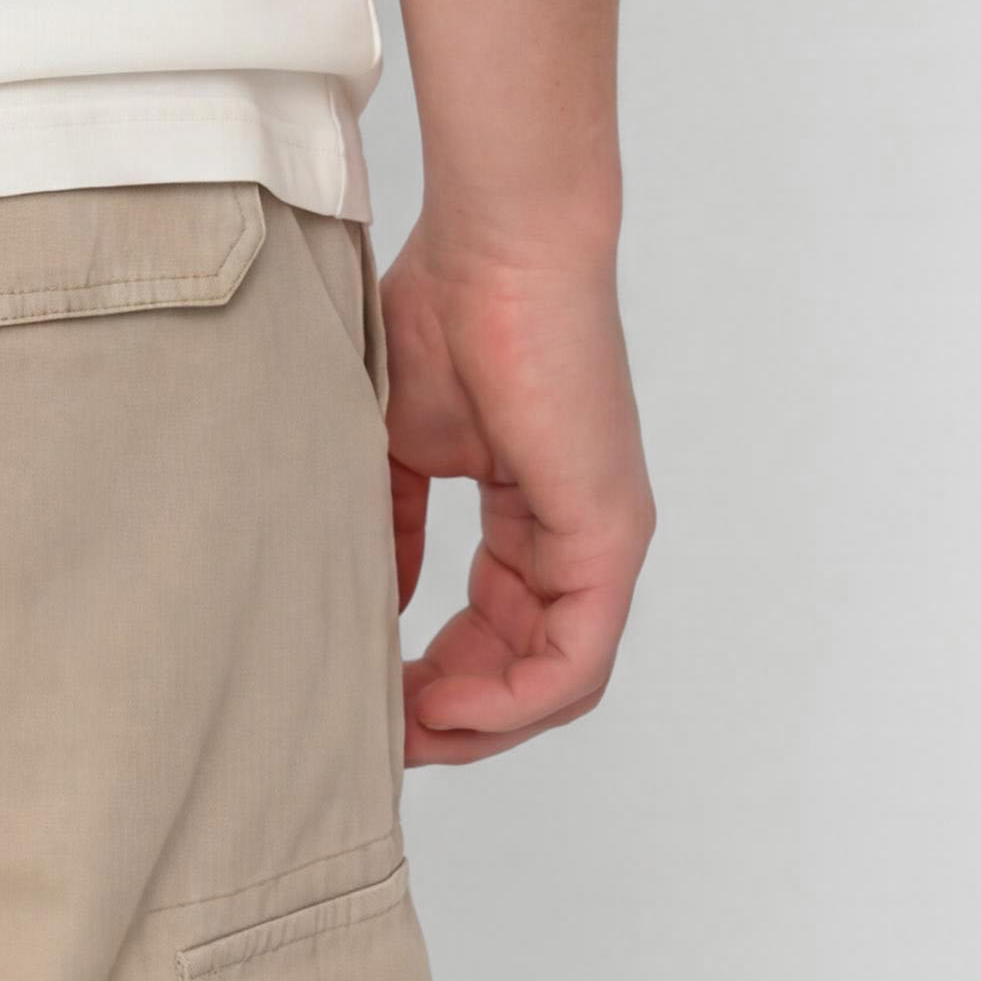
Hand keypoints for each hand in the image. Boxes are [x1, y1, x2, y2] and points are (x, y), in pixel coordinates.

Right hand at [379, 230, 653, 763]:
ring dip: (479, 722)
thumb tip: (378, 600)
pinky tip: (444, 705)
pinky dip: (511, 700)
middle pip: (526, 668)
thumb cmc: (448, 306)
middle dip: (452, 715)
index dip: (436, 674)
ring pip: (556, 680)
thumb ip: (394, 520)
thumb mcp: (399, 436)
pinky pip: (574, 660)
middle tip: (379, 738)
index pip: (496, 626)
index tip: (369, 696)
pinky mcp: (610, 537)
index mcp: (532, 509)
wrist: (499, 243)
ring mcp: (601, 540)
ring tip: (405, 733)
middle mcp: (577, 534)